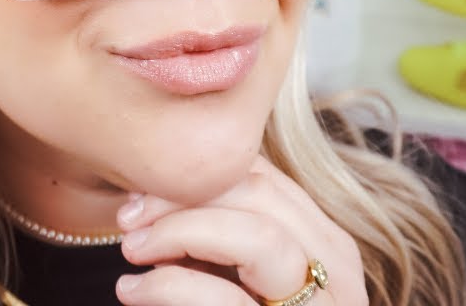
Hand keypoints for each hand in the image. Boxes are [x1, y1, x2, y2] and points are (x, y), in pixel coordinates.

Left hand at [114, 155, 367, 305]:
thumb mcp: (243, 276)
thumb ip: (223, 230)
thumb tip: (153, 187)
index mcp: (328, 245)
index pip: (264, 176)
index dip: (197, 173)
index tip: (142, 193)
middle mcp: (337, 275)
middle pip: (262, 195)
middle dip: (182, 197)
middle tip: (127, 217)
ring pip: (258, 238)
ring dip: (180, 232)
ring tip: (131, 250)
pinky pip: (224, 300)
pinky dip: (167, 286)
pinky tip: (133, 290)